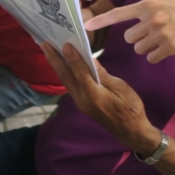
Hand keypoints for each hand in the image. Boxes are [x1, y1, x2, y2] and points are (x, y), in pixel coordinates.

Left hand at [41, 42, 159, 155]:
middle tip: (44, 44)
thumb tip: (90, 60)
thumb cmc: (130, 108)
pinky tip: (63, 64)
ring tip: (49, 50)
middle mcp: (83, 100)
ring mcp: (81, 102)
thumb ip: (103, 75)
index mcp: (94, 95)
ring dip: (57, 65)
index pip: (80, 73)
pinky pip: (71, 85)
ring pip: (66, 81)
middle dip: (54, 59)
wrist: (130, 130)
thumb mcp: (120, 88)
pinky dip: (65, 72)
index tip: (64, 44)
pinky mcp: (82, 103)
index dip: (72, 58)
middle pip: (66, 77)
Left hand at [85, 0, 174, 62]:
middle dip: (138, 38)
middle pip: (130, 38)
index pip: (119, 14)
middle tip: (153, 33)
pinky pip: (152, 57)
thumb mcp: (165, 2)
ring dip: (148, 47)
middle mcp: (152, 18)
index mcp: (148, 4)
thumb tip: (134, 26)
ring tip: (164, 38)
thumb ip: (147, 11)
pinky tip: (170, 46)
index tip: (86, 25)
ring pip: (140, 49)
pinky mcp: (170, 47)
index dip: (101, 21)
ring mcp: (161, 34)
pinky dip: (158, 55)